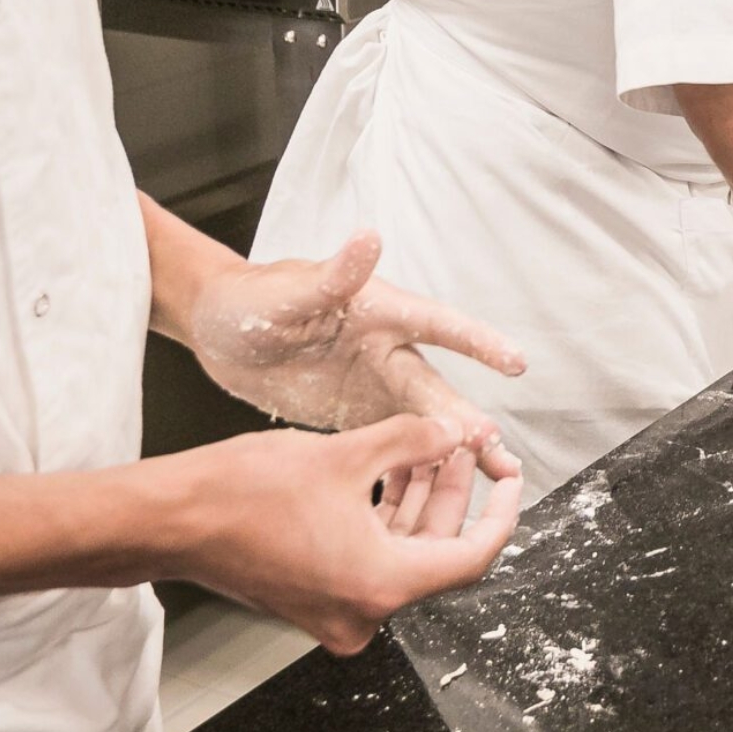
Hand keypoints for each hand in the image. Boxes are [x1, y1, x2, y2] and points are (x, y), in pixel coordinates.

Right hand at [173, 415, 520, 655]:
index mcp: (381, 586)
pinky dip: (386, 511)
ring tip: (430, 442)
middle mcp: (363, 611)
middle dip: (455, 490)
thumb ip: (415, 441)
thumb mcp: (349, 453)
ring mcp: (336, 608)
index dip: (501, 511)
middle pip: (437, 549)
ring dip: (420, 496)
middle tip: (464, 440)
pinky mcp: (314, 594)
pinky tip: (393, 464)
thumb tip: (456, 432)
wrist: (172, 520)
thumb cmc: (247, 492)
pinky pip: (370, 553)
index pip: (472, 557)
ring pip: (403, 549)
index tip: (512, 474)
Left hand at [187, 231, 525, 478]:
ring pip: (418, 418)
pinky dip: (412, 463)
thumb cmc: (251, 299)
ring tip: (483, 474)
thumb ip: (332, 275)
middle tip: (493, 446)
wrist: (216, 331)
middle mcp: (384, 347)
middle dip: (463, 415)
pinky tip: (428, 494)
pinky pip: (388, 440)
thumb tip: (369, 237)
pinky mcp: (350, 413)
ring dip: (449, 445)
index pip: (437, 325)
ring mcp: (369, 383)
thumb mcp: (288, 292)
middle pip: (431, 385)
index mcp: (378, 311)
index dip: (477, 342)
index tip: (516, 364)